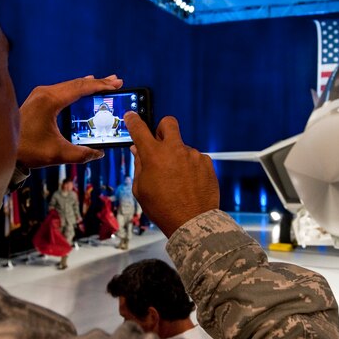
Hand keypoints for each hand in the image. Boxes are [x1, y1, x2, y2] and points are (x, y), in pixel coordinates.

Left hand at [16, 75, 122, 168]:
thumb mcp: (58, 154)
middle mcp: (44, 93)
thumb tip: (99, 153)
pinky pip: (62, 89)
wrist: (3, 149)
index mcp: (50, 101)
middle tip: (116, 81)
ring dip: (87, 84)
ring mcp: (40, 94)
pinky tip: (84, 87)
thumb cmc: (28, 150)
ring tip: (105, 83)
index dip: (100, 86)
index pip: (81, 89)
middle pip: (77, 83)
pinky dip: (76, 88)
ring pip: (69, 85)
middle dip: (98, 83)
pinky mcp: (37, 99)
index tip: (116, 84)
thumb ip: (81, 154)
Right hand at [125, 112, 218, 237]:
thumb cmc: (163, 208)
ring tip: (177, 180)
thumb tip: (138, 151)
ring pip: (182, 147)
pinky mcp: (206, 162)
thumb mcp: (141, 189)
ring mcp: (192, 155)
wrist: (192, 222)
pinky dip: (190, 168)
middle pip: (168, 123)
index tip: (131, 116)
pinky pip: (195, 159)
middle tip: (160, 142)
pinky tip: (188, 183)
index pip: (140, 129)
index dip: (133, 120)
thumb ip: (139, 166)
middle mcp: (174, 150)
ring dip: (177, 157)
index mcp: (154, 155)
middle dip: (162, 128)